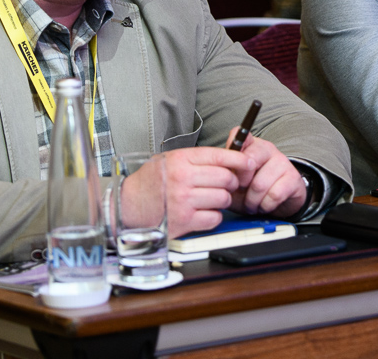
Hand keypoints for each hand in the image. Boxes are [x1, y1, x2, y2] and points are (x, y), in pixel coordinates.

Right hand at [123, 146, 252, 237]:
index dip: (240, 159)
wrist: (128, 205)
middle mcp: (183, 178)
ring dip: (222, 200)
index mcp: (181, 159)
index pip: (220, 156)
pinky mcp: (185, 221)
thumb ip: (197, 159)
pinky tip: (203, 212)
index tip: (249, 163)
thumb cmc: (151, 182)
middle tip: (224, 185)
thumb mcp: (170, 160)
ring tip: (209, 199)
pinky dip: (214, 216)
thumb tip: (230, 159)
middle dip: (230, 182)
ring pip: (223, 198)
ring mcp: (184, 201)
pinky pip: (215, 217)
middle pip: (226, 178)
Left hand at [228, 128, 306, 218]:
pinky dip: (265, 206)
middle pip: (249, 161)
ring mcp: (282, 162)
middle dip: (240, 184)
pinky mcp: (293, 178)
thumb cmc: (252, 191)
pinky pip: (274, 195)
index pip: (241, 136)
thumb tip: (216, 172)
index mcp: (251, 145)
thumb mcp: (235, 181)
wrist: (278, 204)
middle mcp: (267, 149)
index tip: (230, 168)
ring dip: (252, 201)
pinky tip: (265, 205)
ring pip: (259, 184)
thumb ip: (225, 173)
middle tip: (241, 192)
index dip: (233, 152)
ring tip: (252, 203)